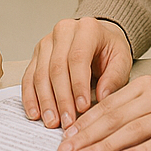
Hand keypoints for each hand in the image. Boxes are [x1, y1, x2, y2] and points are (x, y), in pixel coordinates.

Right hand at [21, 17, 132, 131]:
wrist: (98, 39)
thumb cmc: (109, 50)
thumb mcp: (121, 60)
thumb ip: (114, 77)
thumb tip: (102, 97)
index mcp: (87, 28)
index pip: (78, 57)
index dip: (78, 84)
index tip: (82, 107)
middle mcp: (63, 31)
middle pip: (57, 67)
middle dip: (61, 98)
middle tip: (67, 121)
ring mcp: (47, 42)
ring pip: (40, 73)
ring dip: (45, 101)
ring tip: (52, 122)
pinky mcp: (37, 55)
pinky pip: (29, 77)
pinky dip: (30, 97)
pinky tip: (35, 113)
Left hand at [55, 65, 150, 150]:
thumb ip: (131, 104)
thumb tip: (101, 124)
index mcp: (143, 86)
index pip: (106, 105)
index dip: (84, 122)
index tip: (65, 137)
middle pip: (113, 117)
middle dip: (86, 135)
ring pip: (132, 129)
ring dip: (105, 145)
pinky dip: (141, 150)